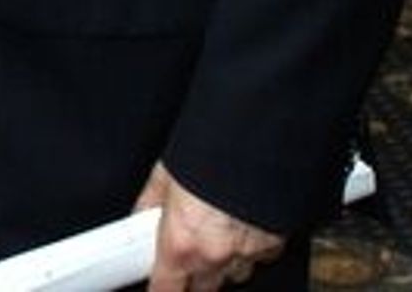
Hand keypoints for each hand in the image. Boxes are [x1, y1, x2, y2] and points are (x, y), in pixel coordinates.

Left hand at [135, 160, 284, 290]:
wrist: (254, 135)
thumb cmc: (211, 147)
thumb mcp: (166, 171)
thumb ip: (150, 202)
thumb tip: (139, 216)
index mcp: (182, 241)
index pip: (165, 290)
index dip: (160, 288)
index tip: (158, 285)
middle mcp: (214, 254)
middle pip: (200, 287)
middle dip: (192, 274)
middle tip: (188, 247)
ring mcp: (247, 253)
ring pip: (231, 273)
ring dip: (221, 259)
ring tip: (216, 225)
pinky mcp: (272, 244)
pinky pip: (257, 256)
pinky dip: (249, 245)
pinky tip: (241, 219)